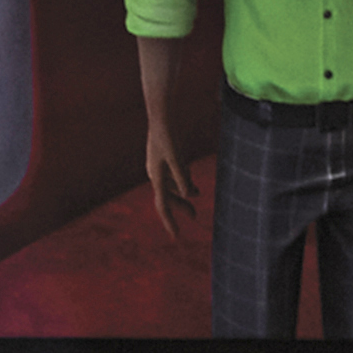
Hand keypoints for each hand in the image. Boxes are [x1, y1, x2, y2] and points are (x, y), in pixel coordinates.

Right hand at [141, 107, 198, 240]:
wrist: (161, 115)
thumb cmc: (167, 135)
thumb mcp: (177, 157)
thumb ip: (182, 176)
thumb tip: (188, 194)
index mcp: (156, 176)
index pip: (163, 204)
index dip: (170, 221)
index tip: (176, 236)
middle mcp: (156, 173)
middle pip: (168, 197)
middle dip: (180, 207)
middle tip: (194, 217)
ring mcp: (160, 166)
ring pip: (172, 186)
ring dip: (184, 194)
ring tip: (196, 200)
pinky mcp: (165, 158)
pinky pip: (174, 176)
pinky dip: (183, 182)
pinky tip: (192, 186)